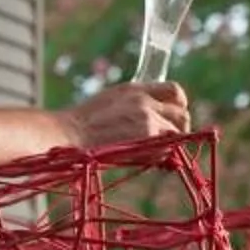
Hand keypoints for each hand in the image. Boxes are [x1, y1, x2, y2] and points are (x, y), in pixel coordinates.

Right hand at [61, 82, 191, 149]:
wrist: (68, 134)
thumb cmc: (82, 123)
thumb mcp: (110, 100)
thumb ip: (134, 103)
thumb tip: (153, 115)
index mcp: (134, 89)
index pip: (174, 90)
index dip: (179, 105)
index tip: (175, 116)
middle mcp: (144, 100)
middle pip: (182, 113)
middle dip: (179, 128)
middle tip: (169, 140)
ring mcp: (147, 118)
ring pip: (177, 134)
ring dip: (169, 145)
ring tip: (155, 154)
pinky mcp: (147, 137)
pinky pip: (166, 150)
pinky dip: (160, 158)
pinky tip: (146, 161)